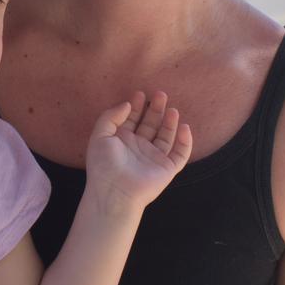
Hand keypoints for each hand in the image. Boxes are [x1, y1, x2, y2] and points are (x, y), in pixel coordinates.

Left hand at [84, 91, 192, 212]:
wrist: (115, 191)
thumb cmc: (104, 164)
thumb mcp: (100, 135)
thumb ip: (111, 116)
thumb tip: (127, 104)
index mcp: (122, 140)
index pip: (132, 119)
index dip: (137, 106)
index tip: (140, 93)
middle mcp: (139, 147)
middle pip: (150, 124)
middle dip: (155, 109)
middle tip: (160, 94)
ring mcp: (153, 158)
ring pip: (166, 136)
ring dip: (170, 122)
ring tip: (172, 109)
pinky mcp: (167, 169)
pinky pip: (180, 154)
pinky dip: (184, 141)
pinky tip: (184, 127)